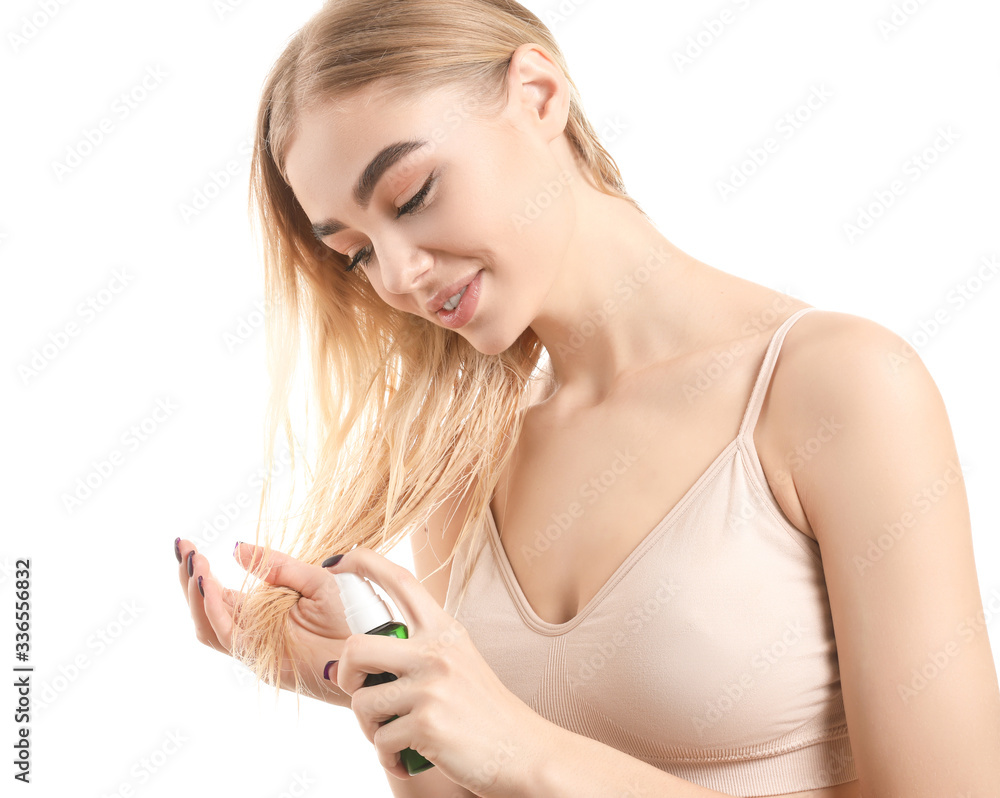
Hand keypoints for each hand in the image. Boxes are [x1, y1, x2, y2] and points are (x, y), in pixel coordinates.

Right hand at [174, 537, 351, 705]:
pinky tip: (208, 586)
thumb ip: (276, 566)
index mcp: (261, 610)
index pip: (218, 592)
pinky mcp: (260, 659)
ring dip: (197, 593)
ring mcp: (253, 646)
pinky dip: (214, 611)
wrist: (368, 646)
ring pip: (208, 625)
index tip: (186, 543)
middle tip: (182, 547)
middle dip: (189, 578)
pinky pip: (228, 636)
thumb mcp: (314, 579)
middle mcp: (251, 629)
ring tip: (194, 563)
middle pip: (205, 608)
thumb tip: (236, 548)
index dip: (199, 569)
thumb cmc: (348, 615)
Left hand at [323, 547, 553, 796]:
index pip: (401, 582)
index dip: (365, 563)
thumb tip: (361, 659)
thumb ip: (419, 651)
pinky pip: (380, 741)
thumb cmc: (483, 712)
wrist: (522, 751)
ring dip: (369, 728)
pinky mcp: (426, 724)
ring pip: (361, 702)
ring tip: (392, 736)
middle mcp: (436, 651)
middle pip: (356, 647)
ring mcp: (431, 687)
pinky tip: (405, 757)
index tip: (339, 562)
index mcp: (444, 631)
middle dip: (344, 674)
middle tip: (357, 691)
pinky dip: (386, 757)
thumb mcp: (459, 662)